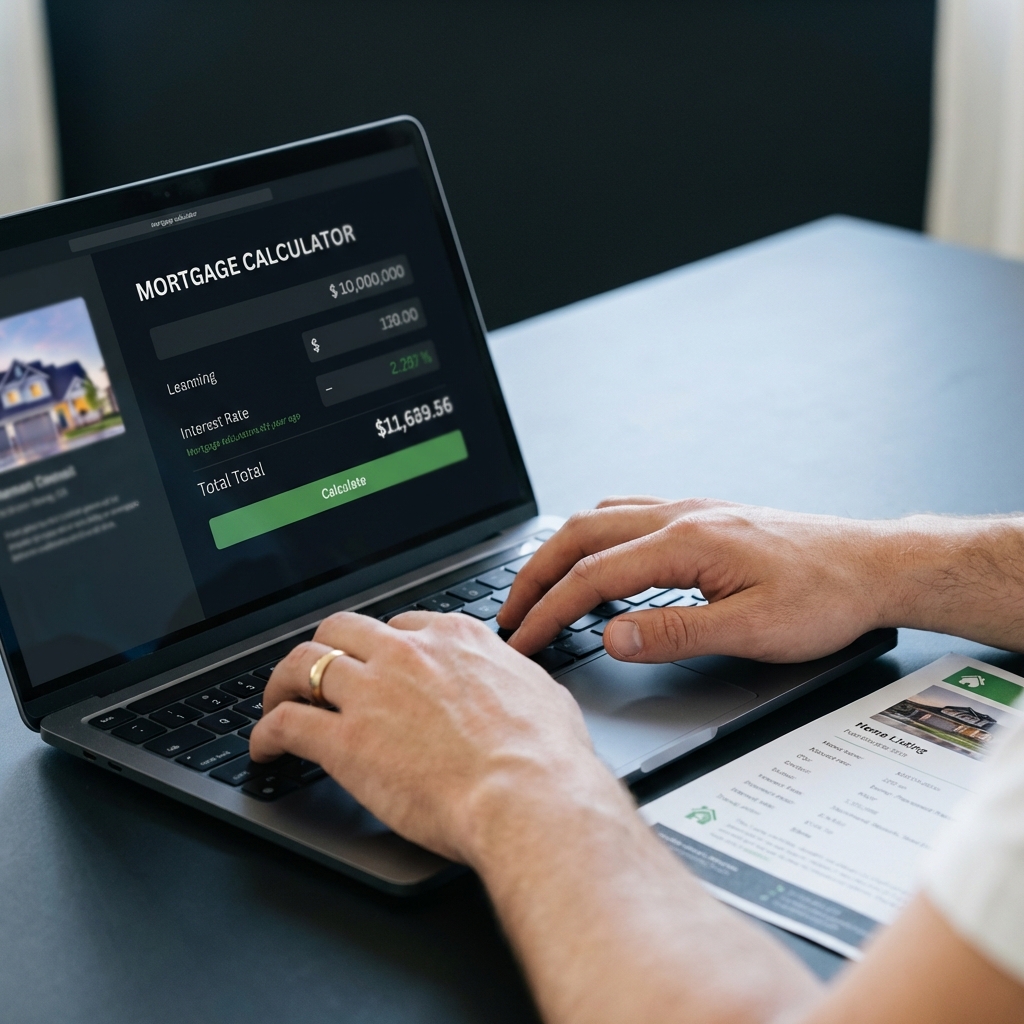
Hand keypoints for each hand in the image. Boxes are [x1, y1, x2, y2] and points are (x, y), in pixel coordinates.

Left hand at [248, 609, 603, 863]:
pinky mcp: (345, 739)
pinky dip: (265, 732)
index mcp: (454, 638)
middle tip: (320, 676)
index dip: (381, 648)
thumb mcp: (540, 692)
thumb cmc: (547, 755)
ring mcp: (371, 692)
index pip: (400, 625)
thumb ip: (511, 677)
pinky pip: (285, 722)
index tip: (376, 666)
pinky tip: (264, 748)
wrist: (528, 794)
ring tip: (277, 701)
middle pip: (342, 630)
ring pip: (303, 664)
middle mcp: (407, 653)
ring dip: (284, 683)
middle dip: (326, 650)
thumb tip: (513, 681)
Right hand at [499, 497, 890, 662]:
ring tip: (539, 585)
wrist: (873, 565)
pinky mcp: (703, 517)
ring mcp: (690, 510)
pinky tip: (596, 555)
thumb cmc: (825, 596)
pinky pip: (628, 514)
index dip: (548, 610)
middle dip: (535, 573)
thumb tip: (610, 636)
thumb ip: (675, 632)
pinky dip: (594, 536)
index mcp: (687, 542)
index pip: (593, 577)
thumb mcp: (752, 630)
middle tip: (509, 610)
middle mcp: (681, 516)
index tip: (522, 640)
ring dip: (561, 550)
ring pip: (600, 518)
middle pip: (581, 534)